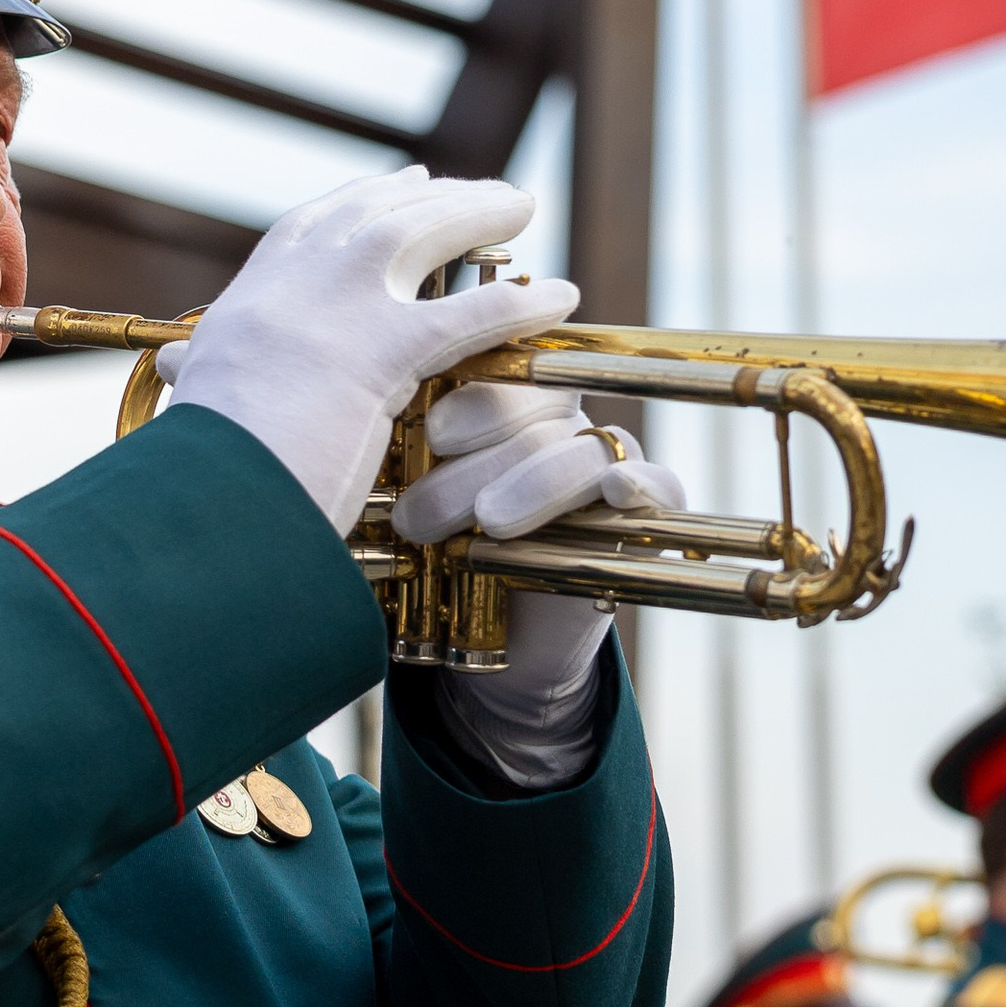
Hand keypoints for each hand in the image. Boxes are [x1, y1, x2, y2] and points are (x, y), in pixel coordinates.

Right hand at [155, 169, 574, 538]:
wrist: (199, 507)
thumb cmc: (199, 477)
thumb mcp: (196, 402)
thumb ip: (203, 375)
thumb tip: (179, 367)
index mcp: (246, 304)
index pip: (310, 230)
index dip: (361, 202)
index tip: (399, 187)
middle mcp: (289, 290)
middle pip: (374, 216)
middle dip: (433, 196)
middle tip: (479, 189)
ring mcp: (334, 313)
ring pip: (420, 237)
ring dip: (477, 214)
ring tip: (524, 207)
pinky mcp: (380, 353)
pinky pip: (468, 314)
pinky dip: (519, 302)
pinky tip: (558, 297)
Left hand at [397, 383, 685, 752]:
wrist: (490, 642)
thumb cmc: (436, 557)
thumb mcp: (403, 506)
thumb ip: (389, 460)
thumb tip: (349, 422)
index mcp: (493, 400)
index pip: (493, 363)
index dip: (470, 390)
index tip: (433, 434)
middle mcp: (552, 420)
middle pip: (535, 402)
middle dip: (481, 454)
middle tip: (424, 511)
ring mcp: (602, 461)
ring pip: (581, 446)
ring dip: (534, 482)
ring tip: (486, 524)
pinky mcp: (642, 511)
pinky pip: (656, 482)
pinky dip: (637, 483)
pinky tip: (612, 492)